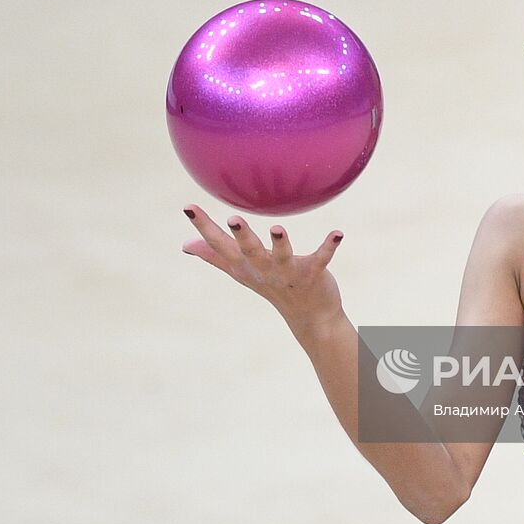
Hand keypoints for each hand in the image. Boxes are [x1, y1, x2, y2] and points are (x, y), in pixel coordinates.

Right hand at [181, 204, 345, 334]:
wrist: (310, 317)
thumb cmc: (272, 287)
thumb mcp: (240, 272)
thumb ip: (214, 256)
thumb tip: (186, 245)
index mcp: (245, 266)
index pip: (220, 245)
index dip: (204, 227)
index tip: (188, 206)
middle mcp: (263, 270)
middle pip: (249, 252)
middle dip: (241, 237)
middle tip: (232, 219)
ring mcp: (287, 274)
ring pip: (282, 257)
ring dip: (280, 243)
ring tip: (277, 228)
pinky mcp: (312, 274)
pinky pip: (321, 259)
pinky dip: (329, 247)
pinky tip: (338, 234)